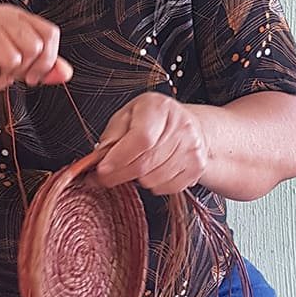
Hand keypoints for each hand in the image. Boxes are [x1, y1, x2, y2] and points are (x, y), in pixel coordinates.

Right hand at [0, 3, 72, 110]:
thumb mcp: (14, 68)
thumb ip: (40, 68)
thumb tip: (66, 72)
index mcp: (9, 14)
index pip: (49, 33)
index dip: (48, 60)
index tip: (34, 74)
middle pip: (33, 45)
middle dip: (22, 69)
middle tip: (3, 70)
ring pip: (11, 58)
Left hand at [94, 93, 209, 194]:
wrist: (187, 125)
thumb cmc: (152, 119)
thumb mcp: (126, 116)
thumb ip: (111, 136)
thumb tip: (98, 158)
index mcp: (159, 108)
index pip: (141, 139)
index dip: (119, 158)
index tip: (102, 169)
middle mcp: (180, 126)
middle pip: (145, 163)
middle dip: (119, 175)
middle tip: (105, 177)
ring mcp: (192, 148)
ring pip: (154, 180)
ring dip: (137, 180)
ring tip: (135, 166)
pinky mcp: (197, 167)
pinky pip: (166, 188)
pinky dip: (153, 185)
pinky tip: (152, 171)